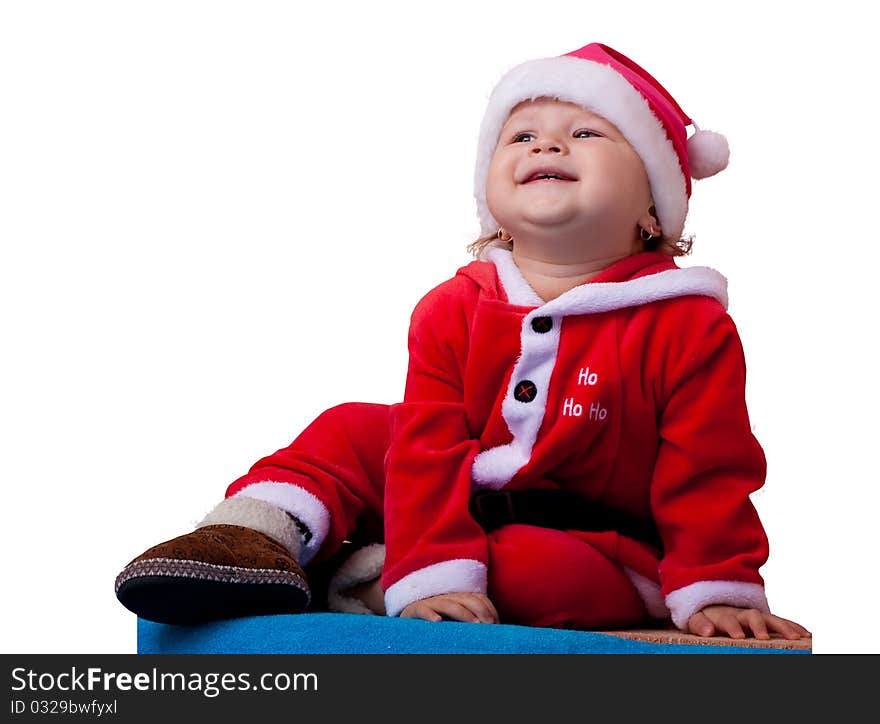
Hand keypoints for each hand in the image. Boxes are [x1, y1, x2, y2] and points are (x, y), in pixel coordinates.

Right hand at [400, 592, 498, 623]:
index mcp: (456, 598)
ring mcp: (429, 602)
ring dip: (463, 613)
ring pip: (448, 603)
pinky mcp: (413, 610)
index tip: (497, 623)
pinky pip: (422, 609)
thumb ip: (471, 621)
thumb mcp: (456, 624)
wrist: (406, 628)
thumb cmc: (435, 627)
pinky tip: (438, 622)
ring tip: (474, 624)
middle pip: (466, 598)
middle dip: (481, 610)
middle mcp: (444, 597)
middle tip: (489, 625)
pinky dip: (430, 614)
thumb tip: (494, 628)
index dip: (488, 608)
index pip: (477, 597)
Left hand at [687, 605, 811, 639]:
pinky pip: (782, 622)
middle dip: (760, 626)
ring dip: (784, 627)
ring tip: (796, 638)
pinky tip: (807, 635)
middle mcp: (742, 613)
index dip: (732, 626)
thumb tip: (707, 631)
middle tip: (764, 637)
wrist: (714, 603)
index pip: (727, 619)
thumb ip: (700, 624)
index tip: (737, 636)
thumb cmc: (706, 616)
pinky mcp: (767, 621)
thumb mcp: (696, 618)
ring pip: (771, 619)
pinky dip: (794, 627)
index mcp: (724, 615)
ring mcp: (756, 617)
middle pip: (753, 616)